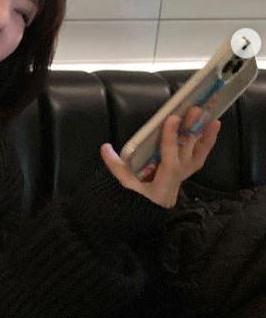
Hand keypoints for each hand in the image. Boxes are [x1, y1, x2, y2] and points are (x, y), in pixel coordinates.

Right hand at [100, 106, 221, 208]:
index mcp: (165, 178)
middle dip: (190, 128)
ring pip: (198, 151)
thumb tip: (105, 147)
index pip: (170, 156)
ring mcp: (186, 171)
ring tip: (212, 116)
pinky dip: (207, 140)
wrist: (154, 207)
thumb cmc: (140, 195)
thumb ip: (116, 166)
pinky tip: (212, 126)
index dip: (171, 137)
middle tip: (194, 109)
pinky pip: (201, 153)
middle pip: (187, 149)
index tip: (172, 118)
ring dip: (205, 133)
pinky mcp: (188, 167)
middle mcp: (180, 174)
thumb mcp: (126, 183)